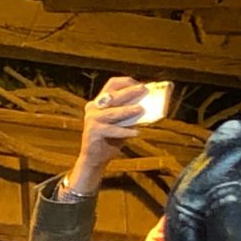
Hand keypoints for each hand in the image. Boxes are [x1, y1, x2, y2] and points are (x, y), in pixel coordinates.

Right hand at [65, 76, 145, 194]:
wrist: (95, 158)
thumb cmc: (110, 138)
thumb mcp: (122, 123)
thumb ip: (130, 115)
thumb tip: (148, 106)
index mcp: (99, 102)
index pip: (111, 85)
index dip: (126, 82)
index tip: (141, 85)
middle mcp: (93, 107)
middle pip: (112, 95)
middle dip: (129, 92)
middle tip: (144, 90)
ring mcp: (92, 119)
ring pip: (112, 112)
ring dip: (127, 110)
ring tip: (141, 109)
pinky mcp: (93, 131)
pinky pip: (112, 129)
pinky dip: (125, 131)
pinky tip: (136, 132)